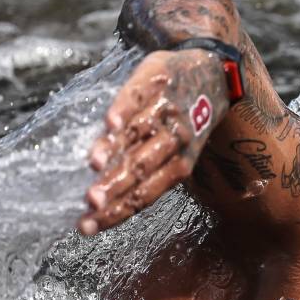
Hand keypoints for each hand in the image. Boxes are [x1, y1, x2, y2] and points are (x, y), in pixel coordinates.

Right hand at [78, 49, 227, 234]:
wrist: (212, 72)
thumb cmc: (184, 121)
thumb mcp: (176, 151)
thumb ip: (144, 170)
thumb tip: (101, 200)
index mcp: (181, 164)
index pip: (145, 194)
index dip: (116, 211)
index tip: (87, 226)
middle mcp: (176, 139)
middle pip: (142, 167)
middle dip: (116, 186)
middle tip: (91, 201)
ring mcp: (166, 110)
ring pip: (140, 133)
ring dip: (117, 149)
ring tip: (94, 164)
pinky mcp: (157, 81)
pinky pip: (139, 98)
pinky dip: (125, 109)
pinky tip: (111, 122)